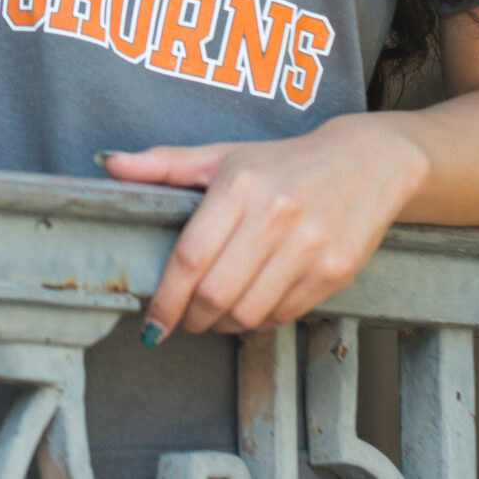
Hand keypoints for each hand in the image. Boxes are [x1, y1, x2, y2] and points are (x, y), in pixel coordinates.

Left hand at [102, 114, 429, 338]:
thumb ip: (166, 165)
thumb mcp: (226, 154)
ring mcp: (309, 246)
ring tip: (218, 312)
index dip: (165, 298)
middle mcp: (275, 216)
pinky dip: (260, 319)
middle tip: (184, 319)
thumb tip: (111, 165)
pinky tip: (254, 302)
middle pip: (215, 294)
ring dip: (224, 324)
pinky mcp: (335, 271)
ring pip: (249, 313)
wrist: (368, 162)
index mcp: (241, 185)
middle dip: (191, 318)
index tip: (153, 321)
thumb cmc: (286, 162)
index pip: (190, 257)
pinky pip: (283, 315)